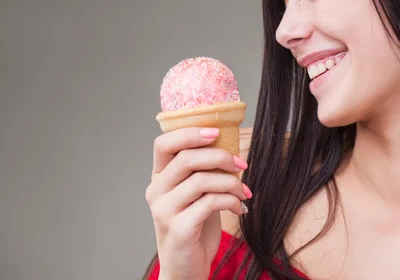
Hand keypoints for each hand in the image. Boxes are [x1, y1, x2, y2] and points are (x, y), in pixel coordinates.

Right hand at [145, 127, 250, 279]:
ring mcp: (164, 211)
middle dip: (220, 157)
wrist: (186, 270)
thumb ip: (202, 172)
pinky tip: (239, 208)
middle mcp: (156, 192)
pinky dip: (231, 201)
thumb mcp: (196, 195)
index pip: (163, 144)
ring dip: (230, 182)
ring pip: (201, 180)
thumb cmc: (195, 228)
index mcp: (159, 178)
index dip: (190, 133)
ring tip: (243, 192)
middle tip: (242, 165)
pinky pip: (210, 203)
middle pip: (186, 158)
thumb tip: (228, 147)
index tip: (217, 133)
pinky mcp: (179, 228)